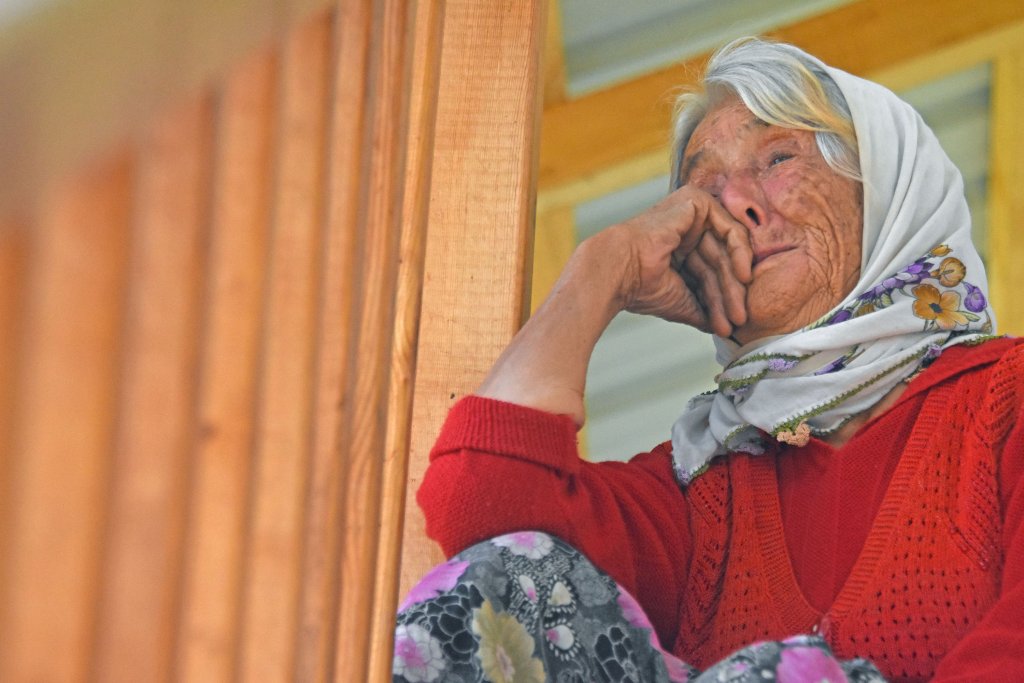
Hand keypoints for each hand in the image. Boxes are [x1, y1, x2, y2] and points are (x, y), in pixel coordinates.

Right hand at [596, 185, 752, 336]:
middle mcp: (685, 231)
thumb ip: (704, 309)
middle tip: (738, 320)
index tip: (730, 326)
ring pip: (725, 250)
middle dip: (730, 295)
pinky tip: (743, 276)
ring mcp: (691, 215)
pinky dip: (740, 253)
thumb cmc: (640, 286)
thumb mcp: (681, 301)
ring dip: (734, 284)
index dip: (721, 300)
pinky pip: (730, 228)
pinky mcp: (697, 202)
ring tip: (737, 311)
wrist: (620, 270)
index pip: (709, 273)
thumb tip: (726, 329)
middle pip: (719, 263)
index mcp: (677, 249)